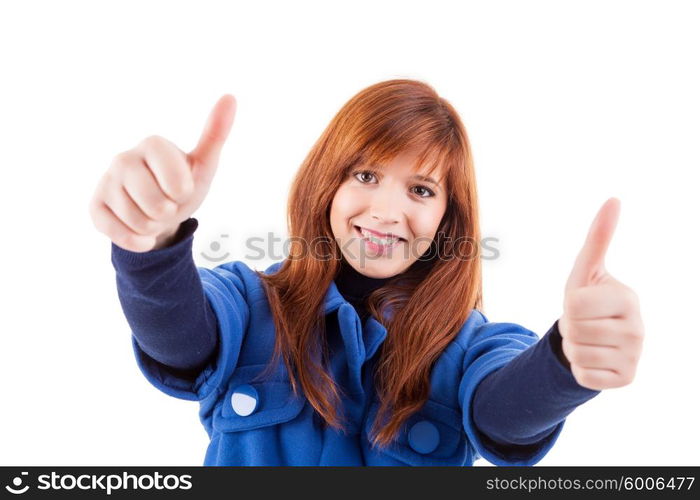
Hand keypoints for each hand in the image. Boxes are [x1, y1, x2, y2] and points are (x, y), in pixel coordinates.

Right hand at [89, 94, 236, 251]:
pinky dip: (138, 241)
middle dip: (169, 212)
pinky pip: (121, 235)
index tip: (182, 188)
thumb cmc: (182, 184)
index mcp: (153, 144)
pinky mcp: (95, 207)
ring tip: (152, 214)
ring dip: (154, 227)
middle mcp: (124, 158)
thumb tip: (230, 97)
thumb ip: (216, 134)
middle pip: (156, 204)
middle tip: (167, 203)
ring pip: (138, 222)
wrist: (158, 213)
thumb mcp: (203, 165)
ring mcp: (106, 182)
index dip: (182, 191)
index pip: (175, 179)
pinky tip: (140, 230)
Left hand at [558, 198, 644, 389]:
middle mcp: (638, 329)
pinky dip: (578, 369)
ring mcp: (635, 357)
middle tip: (582, 324)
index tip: (582, 304)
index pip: (574, 306)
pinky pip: (583, 376)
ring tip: (587, 339)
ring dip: (572, 347)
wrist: (595, 337)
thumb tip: (613, 200)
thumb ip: (598, 237)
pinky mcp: (625, 379)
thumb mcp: (587, 269)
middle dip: (568, 327)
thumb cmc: (589, 299)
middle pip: (573, 330)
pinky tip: (593, 358)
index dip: (568, 306)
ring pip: (576, 354)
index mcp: (628, 299)